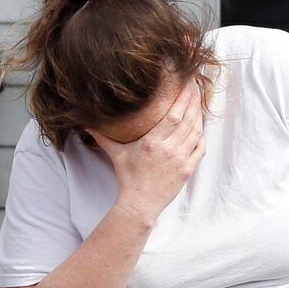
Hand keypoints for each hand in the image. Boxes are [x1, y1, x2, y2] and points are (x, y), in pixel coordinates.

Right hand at [91, 82, 206, 225]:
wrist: (141, 203)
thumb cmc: (128, 177)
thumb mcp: (115, 154)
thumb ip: (103, 136)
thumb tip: (85, 123)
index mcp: (152, 142)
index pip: (174, 115)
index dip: (183, 98)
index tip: (187, 84)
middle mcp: (169, 149)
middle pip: (188, 119)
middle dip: (194, 101)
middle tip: (196, 86)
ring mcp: (181, 159)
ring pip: (196, 132)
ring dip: (199, 115)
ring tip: (200, 101)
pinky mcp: (188, 169)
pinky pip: (201, 148)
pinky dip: (202, 134)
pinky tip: (201, 124)